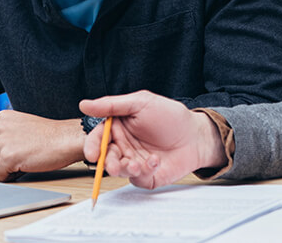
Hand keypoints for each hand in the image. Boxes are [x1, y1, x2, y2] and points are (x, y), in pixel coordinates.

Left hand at [0, 110, 85, 180]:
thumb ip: (5, 131)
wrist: (66, 139)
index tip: (3, 152)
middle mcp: (0, 127)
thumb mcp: (22, 124)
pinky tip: (22, 168)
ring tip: (21, 161)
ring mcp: (3, 142)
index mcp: (2, 118)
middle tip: (16, 157)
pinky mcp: (8, 157)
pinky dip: (9, 176)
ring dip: (4, 168)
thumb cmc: (50, 134)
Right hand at [80, 90, 224, 188]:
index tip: (93, 154)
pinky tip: (155, 161)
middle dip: (108, 163)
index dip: (93, 146)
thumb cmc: (171, 117)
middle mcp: (124, 145)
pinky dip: (144, 171)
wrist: (196, 135)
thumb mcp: (141, 103)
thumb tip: (85, 104)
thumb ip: (112, 105)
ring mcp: (134, 161)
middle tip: (114, 165)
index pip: (98, 138)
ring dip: (125, 169)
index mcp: (119, 127)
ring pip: (119, 171)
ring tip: (137, 163)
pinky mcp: (146, 175)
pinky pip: (138, 179)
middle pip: (106, 157)